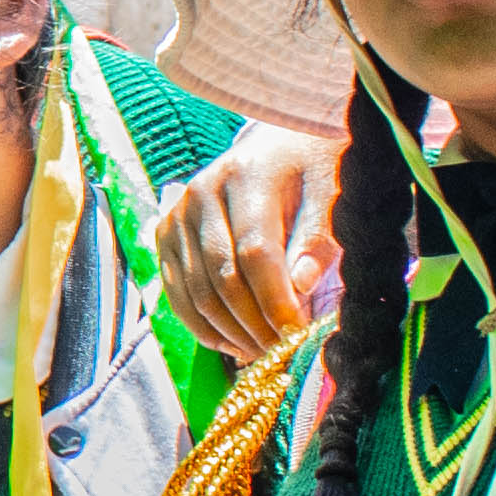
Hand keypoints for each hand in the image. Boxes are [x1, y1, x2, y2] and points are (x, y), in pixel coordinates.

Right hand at [160, 131, 340, 365]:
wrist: (277, 142)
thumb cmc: (311, 167)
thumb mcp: (329, 190)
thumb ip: (317, 237)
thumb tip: (300, 288)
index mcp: (246, 174)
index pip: (255, 252)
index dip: (276, 301)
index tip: (298, 335)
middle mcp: (201, 192)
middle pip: (222, 277)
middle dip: (254, 325)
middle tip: (282, 353)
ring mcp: (177, 213)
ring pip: (196, 291)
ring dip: (229, 332)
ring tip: (262, 353)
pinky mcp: (166, 232)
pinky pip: (177, 292)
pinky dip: (202, 326)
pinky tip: (232, 344)